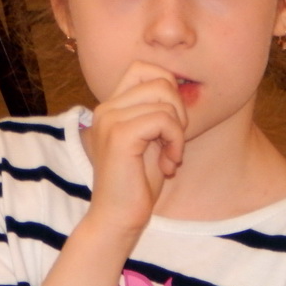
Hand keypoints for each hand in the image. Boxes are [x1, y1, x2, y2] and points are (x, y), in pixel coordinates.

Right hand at [84, 61, 186, 236]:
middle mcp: (106, 108)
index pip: (143, 68)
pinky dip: (176, 141)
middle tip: (174, 142)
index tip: (171, 123)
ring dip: (179, 131)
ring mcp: (110, 119)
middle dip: (179, 110)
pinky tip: (169, 165)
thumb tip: (178, 89)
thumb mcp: (150, 141)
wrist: (117, 217)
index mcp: (110, 107)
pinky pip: (163, 120)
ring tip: (171, 156)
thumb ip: (156, 114)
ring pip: (165, 99)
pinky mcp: (120, 135)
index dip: (168, 87)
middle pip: (160, 80)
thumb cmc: (136, 184)